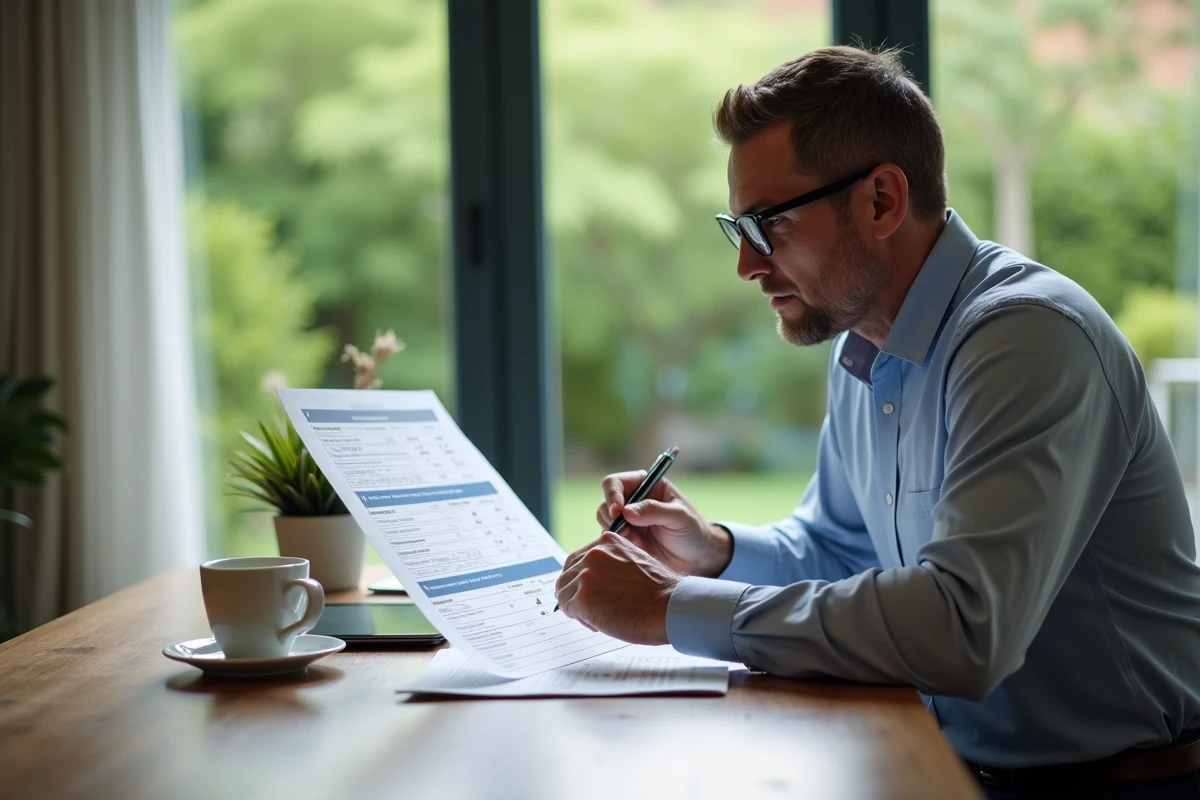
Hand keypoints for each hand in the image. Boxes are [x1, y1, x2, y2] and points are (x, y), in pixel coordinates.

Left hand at [555, 532, 679, 644]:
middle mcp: (593, 554)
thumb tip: (589, 579)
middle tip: (593, 607)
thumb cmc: (657, 592)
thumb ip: (610, 564)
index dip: (581, 580)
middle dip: (575, 593)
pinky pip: (568, 610)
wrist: (670, 607)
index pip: (576, 560)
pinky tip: (601, 622)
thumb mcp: (632, 562)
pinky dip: (581, 619)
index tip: (592, 592)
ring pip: (563, 593)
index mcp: (606, 542)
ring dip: (578, 607)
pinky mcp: (583, 598)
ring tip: (600, 616)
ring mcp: (586, 576)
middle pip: (565, 576)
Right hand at [597, 472, 732, 576]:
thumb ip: (654, 511)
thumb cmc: (693, 531)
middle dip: (611, 517)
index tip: (618, 512)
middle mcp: (633, 501)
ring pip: (605, 521)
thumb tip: (626, 511)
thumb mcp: (679, 518)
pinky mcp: (626, 539)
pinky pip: (609, 540)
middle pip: (606, 502)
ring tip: (635, 542)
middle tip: (626, 532)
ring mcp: (628, 521)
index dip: (612, 495)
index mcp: (646, 486)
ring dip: (614, 532)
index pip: (617, 482)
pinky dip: (616, 544)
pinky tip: (635, 549)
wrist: (698, 559)